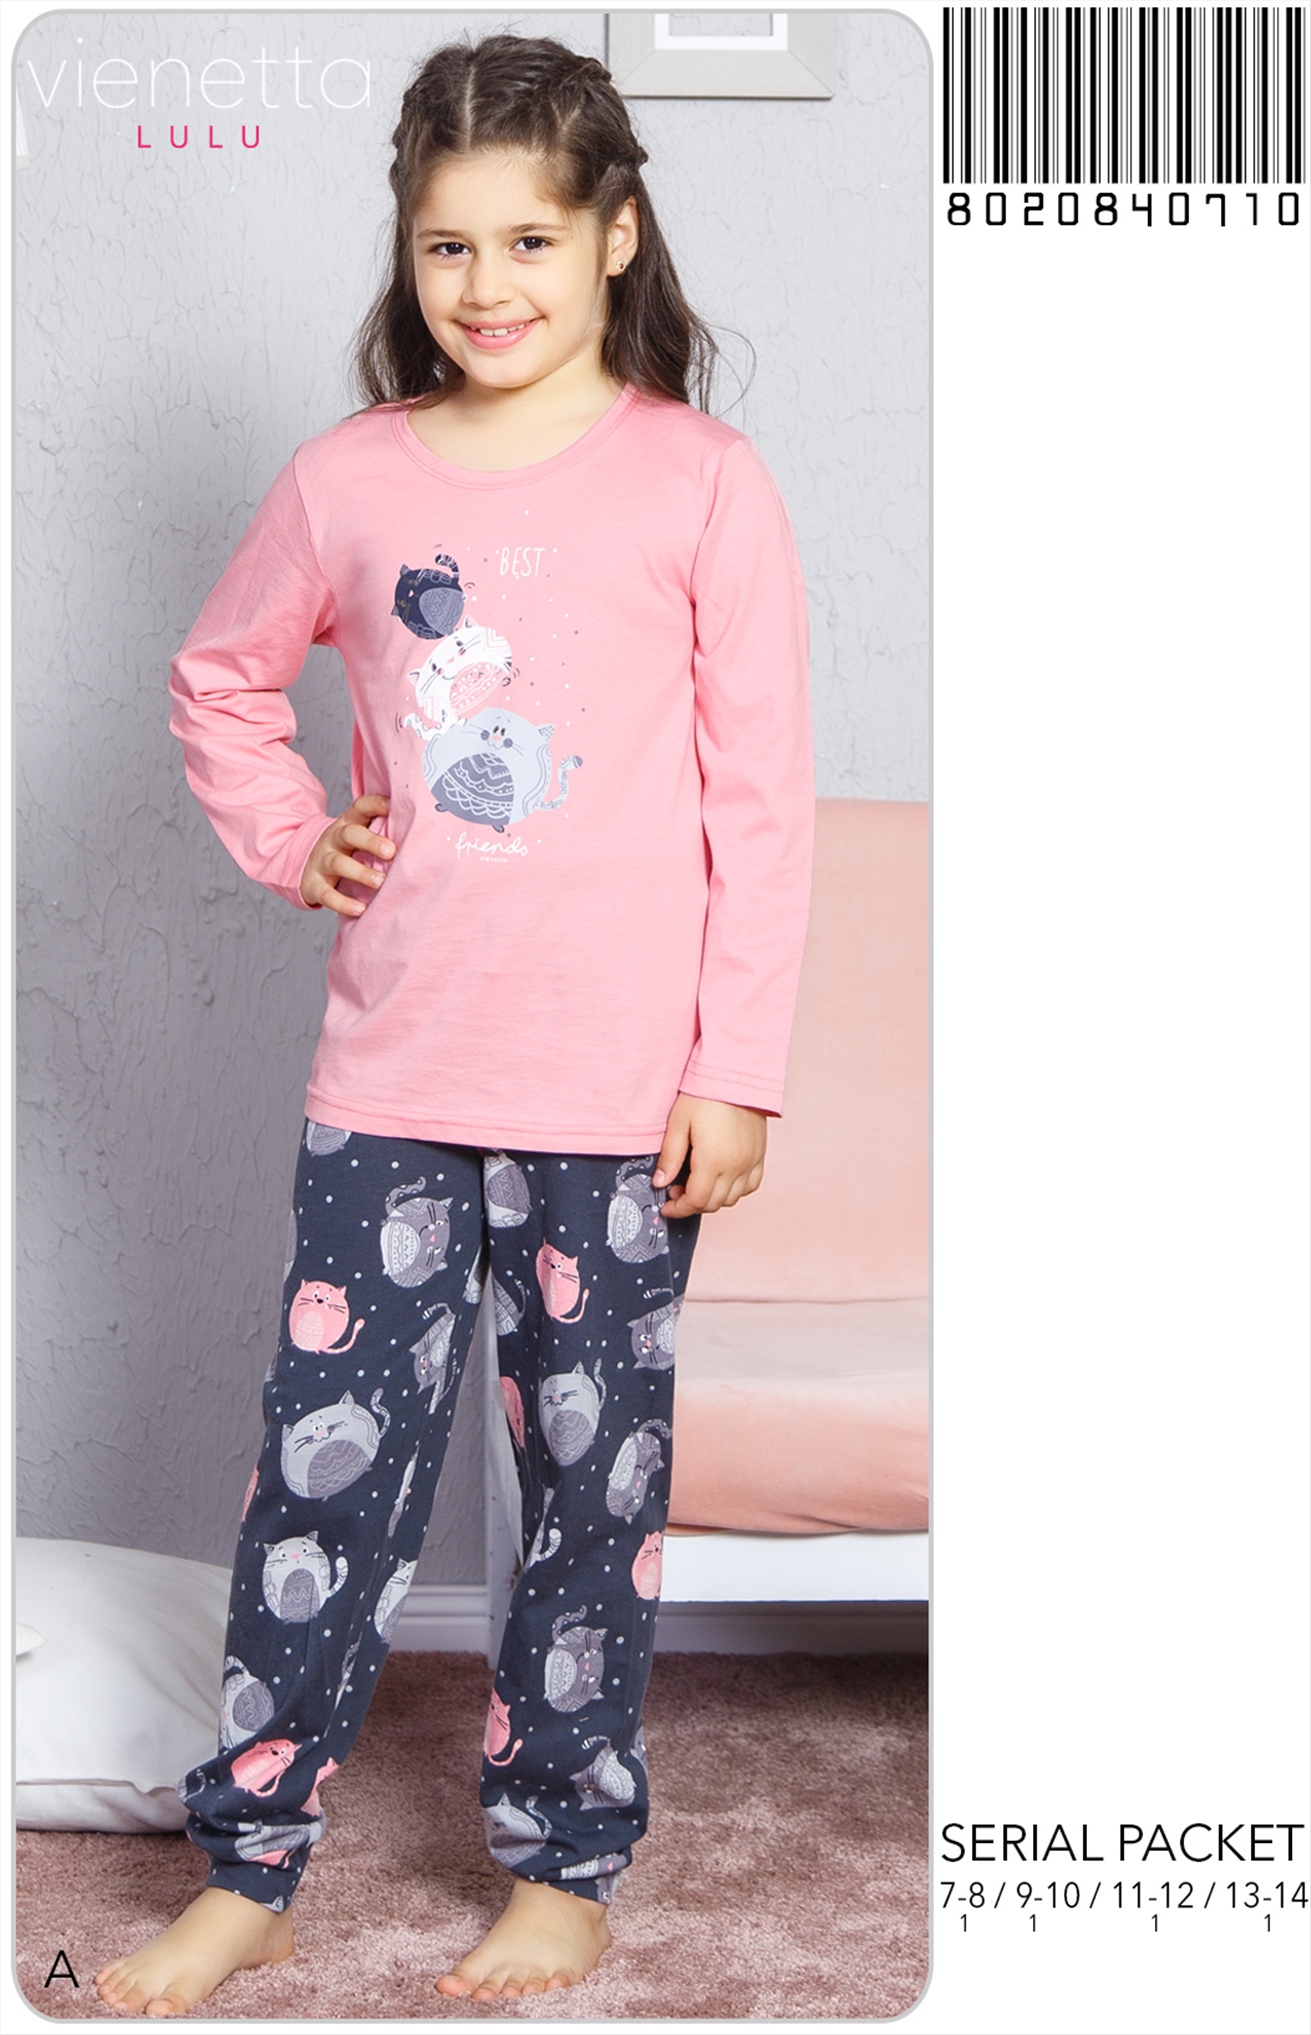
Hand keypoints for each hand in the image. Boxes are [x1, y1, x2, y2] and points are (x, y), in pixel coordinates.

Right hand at [300, 794, 396, 915]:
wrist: (305, 869)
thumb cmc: (346, 852)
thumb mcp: (358, 837)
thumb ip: (382, 832)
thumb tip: (424, 831)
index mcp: (348, 824)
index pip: (360, 807)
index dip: (375, 804)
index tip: (393, 806)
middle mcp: (333, 839)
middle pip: (350, 834)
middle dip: (370, 841)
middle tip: (392, 852)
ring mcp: (322, 861)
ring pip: (339, 863)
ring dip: (361, 873)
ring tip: (380, 883)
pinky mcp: (314, 885)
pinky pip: (327, 894)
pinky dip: (343, 903)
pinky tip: (360, 908)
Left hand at [652, 1093, 766, 1217]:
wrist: (736, 1073)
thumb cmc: (705, 1094)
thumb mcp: (678, 1123)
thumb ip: (670, 1157)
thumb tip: (660, 1182)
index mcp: (713, 1161)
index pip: (697, 1202)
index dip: (679, 1209)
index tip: (667, 1205)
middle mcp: (736, 1166)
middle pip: (714, 1204)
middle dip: (693, 1204)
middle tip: (677, 1191)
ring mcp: (751, 1161)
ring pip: (733, 1198)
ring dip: (713, 1198)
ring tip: (698, 1184)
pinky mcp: (760, 1154)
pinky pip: (751, 1185)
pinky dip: (736, 1190)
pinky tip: (722, 1180)